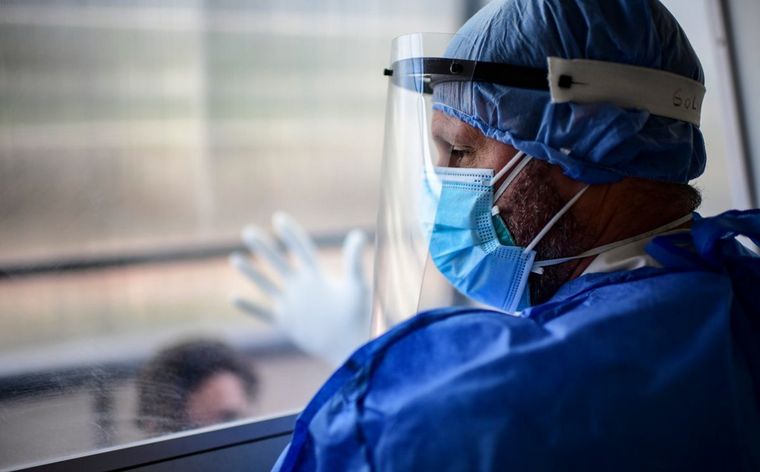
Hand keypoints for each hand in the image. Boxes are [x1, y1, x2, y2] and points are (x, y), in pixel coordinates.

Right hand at [230, 212, 370, 366]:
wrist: (352, 346)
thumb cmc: (359, 317)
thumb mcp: (357, 286)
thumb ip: (354, 261)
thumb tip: (358, 234)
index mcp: (317, 277)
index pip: (301, 250)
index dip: (290, 234)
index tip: (278, 218)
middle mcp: (302, 288)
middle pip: (279, 263)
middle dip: (264, 247)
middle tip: (248, 231)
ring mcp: (293, 306)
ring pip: (267, 285)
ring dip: (251, 273)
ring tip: (235, 258)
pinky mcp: (288, 324)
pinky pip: (264, 314)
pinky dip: (249, 307)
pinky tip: (233, 298)